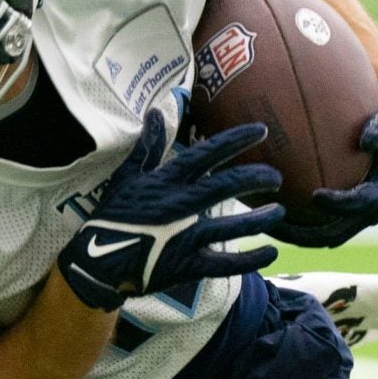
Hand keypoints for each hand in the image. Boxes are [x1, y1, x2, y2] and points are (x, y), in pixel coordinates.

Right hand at [56, 108, 283, 309]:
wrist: (98, 263)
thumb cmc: (112, 217)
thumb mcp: (126, 177)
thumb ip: (146, 147)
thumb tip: (155, 112)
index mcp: (167, 181)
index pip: (208, 153)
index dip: (236, 140)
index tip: (261, 131)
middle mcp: (181, 206)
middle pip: (228, 185)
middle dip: (257, 177)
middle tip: (276, 177)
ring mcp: (186, 237)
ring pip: (233, 225)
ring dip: (261, 219)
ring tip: (279, 213)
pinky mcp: (188, 266)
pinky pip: (226, 264)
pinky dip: (252, 259)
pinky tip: (271, 252)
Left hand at [266, 96, 377, 249]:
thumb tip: (365, 137)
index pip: (362, 203)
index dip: (340, 204)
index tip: (315, 196)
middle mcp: (373, 212)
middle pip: (335, 234)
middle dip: (304, 234)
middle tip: (273, 221)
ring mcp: (359, 218)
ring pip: (323, 237)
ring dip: (294, 236)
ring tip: (263, 224)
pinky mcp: (348, 217)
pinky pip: (319, 228)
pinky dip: (296, 225)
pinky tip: (269, 210)